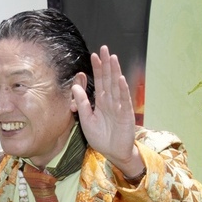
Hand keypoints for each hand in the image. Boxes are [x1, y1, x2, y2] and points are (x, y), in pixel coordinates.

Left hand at [73, 45, 136, 167]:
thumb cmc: (101, 138)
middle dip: (106, 64)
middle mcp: (111, 101)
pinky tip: (120, 79)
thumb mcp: (87, 120)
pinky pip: (124, 100)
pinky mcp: (126, 115)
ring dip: (115, 72)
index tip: (93, 55)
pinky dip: (122, 90)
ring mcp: (120, 106)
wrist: (114, 153)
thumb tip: (75, 87)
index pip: (99, 82)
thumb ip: (82, 104)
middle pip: (108, 79)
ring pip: (116, 86)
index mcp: (102, 102)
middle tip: (104, 48)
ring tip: (112, 58)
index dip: (97, 68)